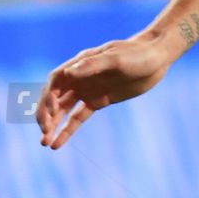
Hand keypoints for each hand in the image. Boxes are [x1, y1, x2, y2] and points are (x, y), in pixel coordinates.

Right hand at [36, 33, 173, 148]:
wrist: (155, 59)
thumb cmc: (136, 54)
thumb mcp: (116, 59)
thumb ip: (92, 65)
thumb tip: (68, 73)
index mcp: (80, 63)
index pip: (55, 81)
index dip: (48, 96)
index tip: (52, 111)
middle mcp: (79, 77)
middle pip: (54, 97)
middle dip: (46, 115)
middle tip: (43, 132)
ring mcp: (88, 90)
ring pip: (63, 110)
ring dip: (52, 125)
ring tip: (43, 143)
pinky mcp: (99, 101)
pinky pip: (78, 117)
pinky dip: (67, 129)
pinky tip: (57, 143)